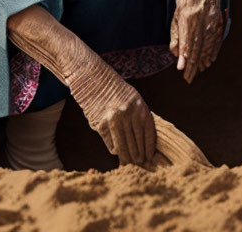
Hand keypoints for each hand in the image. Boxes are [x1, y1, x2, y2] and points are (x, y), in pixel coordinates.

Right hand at [7, 5, 155, 165]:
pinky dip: (114, 148)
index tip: (150, 158)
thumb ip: (139, 117)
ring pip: (123, 146)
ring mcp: (112, 120)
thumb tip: (145, 142)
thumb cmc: (114, 89)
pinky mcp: (99, 124)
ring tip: (129, 163)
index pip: (148, 134)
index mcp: (139, 107)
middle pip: (136, 143)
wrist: (91, 77)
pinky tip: (117, 151)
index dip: (149, 148)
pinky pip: (110, 142)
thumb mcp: (133, 98)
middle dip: (139, 156)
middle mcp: (127, 114)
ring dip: (127, 157)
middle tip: (141, 164)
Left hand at [169, 0, 223, 82]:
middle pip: (197, 49)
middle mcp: (202, 21)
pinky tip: (208, 60)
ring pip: (207, 47)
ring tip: (196, 72)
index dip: (185, 60)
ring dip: (202, 61)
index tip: (182, 72)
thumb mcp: (176, 14)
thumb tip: (177, 54)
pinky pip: (216, 41)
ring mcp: (212, 22)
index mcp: (188, 18)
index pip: (187, 45)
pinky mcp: (219, 21)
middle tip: (188, 78)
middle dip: (192, 65)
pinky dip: (212, 52)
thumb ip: (176, 34)